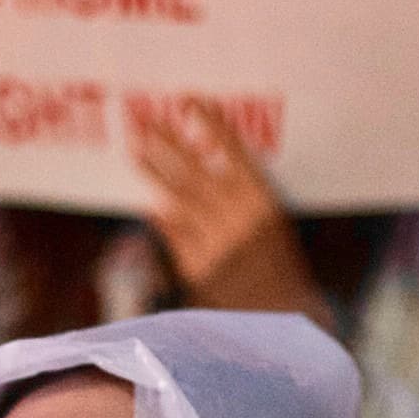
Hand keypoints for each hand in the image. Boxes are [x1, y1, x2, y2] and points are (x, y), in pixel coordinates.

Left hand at [133, 101, 317, 317]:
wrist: (284, 317)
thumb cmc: (283, 266)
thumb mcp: (274, 224)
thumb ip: (244, 197)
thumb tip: (210, 169)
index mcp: (263, 200)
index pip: (233, 150)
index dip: (211, 123)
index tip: (190, 100)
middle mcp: (237, 216)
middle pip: (194, 169)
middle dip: (166, 141)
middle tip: (142, 118)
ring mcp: (215, 241)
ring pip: (177, 198)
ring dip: (153, 173)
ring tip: (134, 151)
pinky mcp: (198, 267)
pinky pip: (175, 235)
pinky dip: (164, 220)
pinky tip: (151, 207)